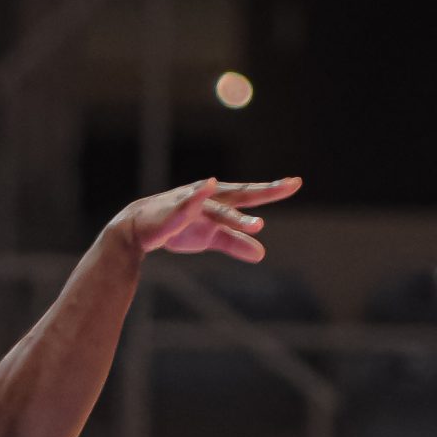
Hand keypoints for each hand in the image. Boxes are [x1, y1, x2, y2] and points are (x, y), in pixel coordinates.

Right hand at [117, 175, 301, 264]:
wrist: (141, 229)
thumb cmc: (179, 228)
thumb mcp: (211, 238)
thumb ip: (236, 243)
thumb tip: (261, 253)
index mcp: (222, 202)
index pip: (251, 195)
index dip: (273, 190)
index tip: (296, 183)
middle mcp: (211, 197)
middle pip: (242, 194)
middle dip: (266, 191)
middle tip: (291, 186)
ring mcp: (193, 202)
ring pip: (220, 208)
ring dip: (238, 216)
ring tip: (257, 224)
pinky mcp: (174, 211)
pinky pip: (188, 202)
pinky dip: (198, 195)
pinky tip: (208, 185)